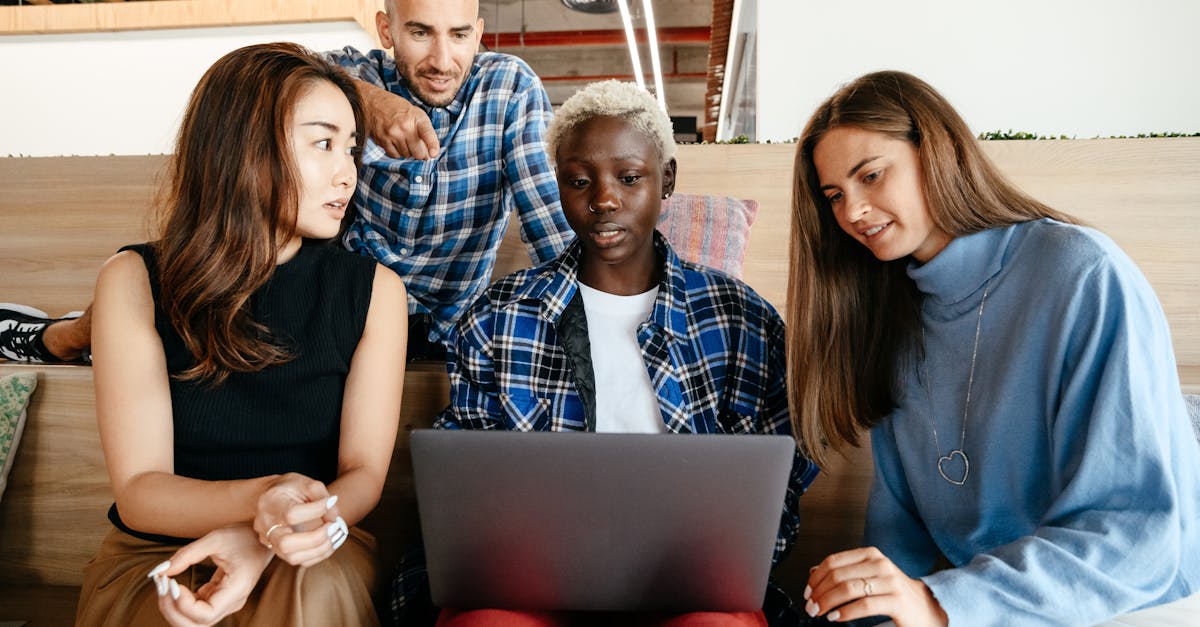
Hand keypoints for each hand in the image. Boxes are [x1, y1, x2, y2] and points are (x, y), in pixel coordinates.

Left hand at [148, 525, 271, 626]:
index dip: (185, 605)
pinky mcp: (217, 598)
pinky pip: (194, 610)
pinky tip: (171, 585)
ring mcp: (225, 603)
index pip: (206, 615)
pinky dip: (179, 602)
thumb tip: (161, 570)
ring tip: (163, 586)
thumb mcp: (216, 539)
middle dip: (173, 611)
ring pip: (193, 622)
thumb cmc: (244, 536)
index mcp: (237, 590)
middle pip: (197, 625)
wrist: (261, 537)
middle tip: (162, 586)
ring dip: (174, 609)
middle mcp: (232, 602)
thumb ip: (187, 554)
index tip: (172, 584)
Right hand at [254, 473, 348, 566]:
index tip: (331, 502)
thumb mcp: (305, 482)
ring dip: (321, 549)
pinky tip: (330, 541)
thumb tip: (334, 516)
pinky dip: (320, 554)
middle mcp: (266, 526)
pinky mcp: (279, 551)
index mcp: (271, 504)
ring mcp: (270, 541)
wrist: (273, 497)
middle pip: (286, 544)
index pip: (292, 514)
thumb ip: (321, 495)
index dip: (316, 510)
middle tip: (334, 525)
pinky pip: (300, 561)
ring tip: (335, 533)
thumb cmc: (290, 488)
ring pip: (293, 558)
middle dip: (316, 538)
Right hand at [360, 81, 439, 158]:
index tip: (434, 154)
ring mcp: (392, 134)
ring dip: (407, 151)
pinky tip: (395, 142)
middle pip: (418, 153)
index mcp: (416, 117)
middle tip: (418, 147)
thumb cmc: (398, 109)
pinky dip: (397, 152)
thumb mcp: (416, 113)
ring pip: (406, 155)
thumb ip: (425, 131)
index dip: (432, 145)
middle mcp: (404, 126)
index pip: (427, 133)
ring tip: (403, 139)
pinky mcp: (382, 139)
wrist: (374, 101)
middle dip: (420, 153)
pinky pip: (394, 155)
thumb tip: (429, 155)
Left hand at [804, 547, 947, 626]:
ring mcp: (890, 581)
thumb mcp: (868, 577)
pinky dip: (845, 612)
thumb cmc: (894, 594)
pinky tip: (836, 618)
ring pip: (848, 589)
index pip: (833, 561)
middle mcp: (880, 564)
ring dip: (828, 603)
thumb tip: (813, 572)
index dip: (816, 578)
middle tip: (810, 606)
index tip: (807, 591)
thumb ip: (844, 573)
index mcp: (870, 555)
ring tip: (820, 613)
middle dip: (819, 593)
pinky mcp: (897, 600)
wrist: (926, 609)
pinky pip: (864, 605)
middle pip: (838, 575)